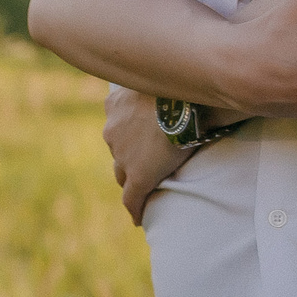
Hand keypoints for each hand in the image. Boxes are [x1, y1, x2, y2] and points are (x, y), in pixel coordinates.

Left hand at [104, 84, 194, 225]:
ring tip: (143, 188)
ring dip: (131, 178)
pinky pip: (132, 198)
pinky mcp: (138, 177)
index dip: (126, 137)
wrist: (184, 100)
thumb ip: (162, 86)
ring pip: (122, 172)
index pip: (116, 126)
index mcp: (115, 104)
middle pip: (117, 151)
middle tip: (143, 162)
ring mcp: (123, 155)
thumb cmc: (181, 83)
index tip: (134, 144)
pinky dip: (135, 207)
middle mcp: (113, 129)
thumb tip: (184, 80)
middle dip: (127, 157)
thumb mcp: (164, 79)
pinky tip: (138, 217)